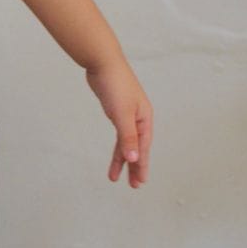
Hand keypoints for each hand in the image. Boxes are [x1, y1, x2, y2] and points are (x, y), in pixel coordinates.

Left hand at [86, 59, 152, 187]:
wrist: (102, 62)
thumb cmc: (115, 85)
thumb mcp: (122, 114)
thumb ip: (128, 137)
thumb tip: (134, 158)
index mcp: (144, 118)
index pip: (143, 147)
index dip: (141, 165)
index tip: (139, 182)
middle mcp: (139, 118)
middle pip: (137, 147)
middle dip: (135, 166)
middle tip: (134, 185)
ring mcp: (127, 114)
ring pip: (126, 142)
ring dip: (123, 158)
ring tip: (116, 176)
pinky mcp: (116, 110)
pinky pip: (119, 133)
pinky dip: (117, 145)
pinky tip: (117, 153)